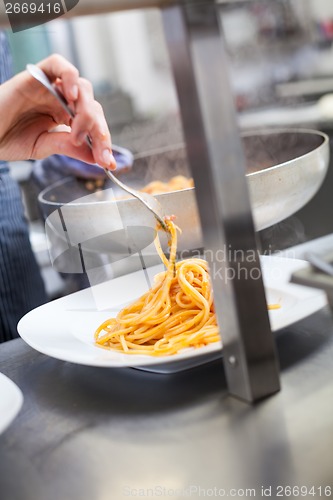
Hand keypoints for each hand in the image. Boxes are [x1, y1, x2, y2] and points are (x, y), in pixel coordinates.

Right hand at [0, 54, 115, 169]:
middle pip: (93, 107)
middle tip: (100, 154)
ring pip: (83, 88)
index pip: (93, 125)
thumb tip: (96, 157)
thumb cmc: (7, 137)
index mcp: (65, 118)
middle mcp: (61, 101)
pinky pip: (60, 65)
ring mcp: (51, 87)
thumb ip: (69, 147)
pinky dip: (71, 77)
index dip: (103, 143)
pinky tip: (73, 98)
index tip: (108, 163)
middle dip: (100, 133)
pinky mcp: (37, 75)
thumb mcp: (44, 147)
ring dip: (87, 112)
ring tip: (77, 132)